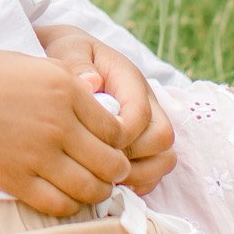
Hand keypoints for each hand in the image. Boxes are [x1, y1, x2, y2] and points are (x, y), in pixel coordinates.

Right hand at [0, 50, 131, 215]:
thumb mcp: (32, 63)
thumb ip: (69, 77)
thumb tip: (99, 86)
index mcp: (66, 91)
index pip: (117, 129)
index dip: (120, 142)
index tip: (110, 145)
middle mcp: (59, 125)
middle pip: (111, 163)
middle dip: (116, 172)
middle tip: (109, 172)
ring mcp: (38, 155)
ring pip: (90, 189)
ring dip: (98, 193)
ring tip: (92, 188)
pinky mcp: (17, 179)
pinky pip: (58, 204)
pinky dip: (70, 206)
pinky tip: (65, 198)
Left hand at [33, 26, 176, 197]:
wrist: (72, 57)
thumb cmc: (70, 54)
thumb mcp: (69, 50)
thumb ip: (77, 63)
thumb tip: (91, 82)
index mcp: (131, 80)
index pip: (141, 116)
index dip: (120, 136)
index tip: (92, 142)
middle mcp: (148, 104)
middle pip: (162, 139)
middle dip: (133, 158)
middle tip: (99, 166)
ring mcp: (149, 125)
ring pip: (165, 158)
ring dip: (139, 174)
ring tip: (105, 178)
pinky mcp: (144, 143)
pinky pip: (155, 172)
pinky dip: (138, 182)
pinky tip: (109, 182)